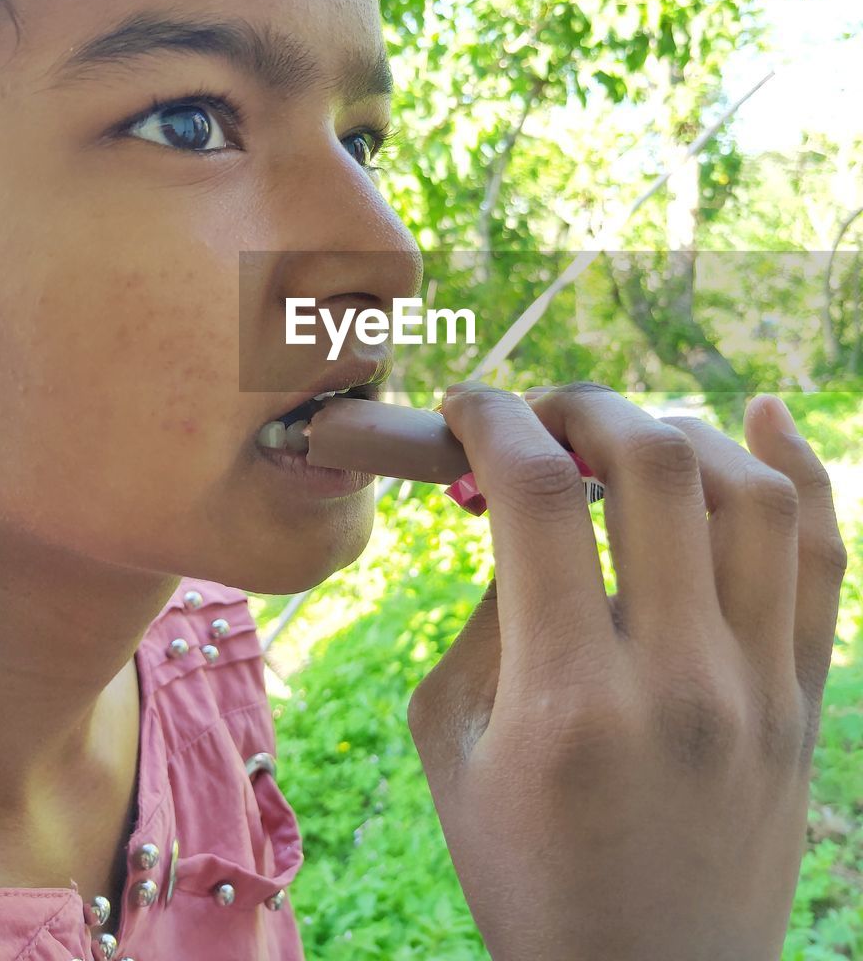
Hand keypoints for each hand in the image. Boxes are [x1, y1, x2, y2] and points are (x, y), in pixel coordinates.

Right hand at [408, 381, 845, 960]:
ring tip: (623, 436)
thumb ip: (487, 615)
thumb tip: (525, 512)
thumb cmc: (525, 872)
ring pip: (749, 492)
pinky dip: (799, 467)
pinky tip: (762, 413)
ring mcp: (760, 689)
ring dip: (675, 429)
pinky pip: (821, 557)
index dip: (495, 420)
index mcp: (570, 700)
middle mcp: (680, 680)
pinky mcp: (803, 702)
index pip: (541, 495)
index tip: (467, 405)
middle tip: (540, 416)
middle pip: (656, 464)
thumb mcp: (455, 745)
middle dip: (583, 405)